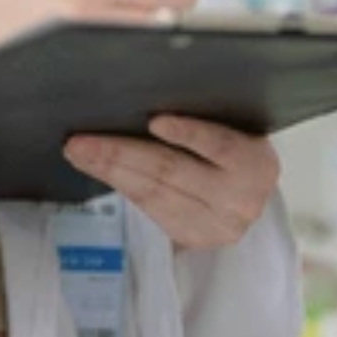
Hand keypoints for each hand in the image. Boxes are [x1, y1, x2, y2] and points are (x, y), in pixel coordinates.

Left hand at [62, 116, 279, 249]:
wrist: (249, 190)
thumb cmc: (232, 145)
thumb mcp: (232, 126)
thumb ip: (203, 115)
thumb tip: (146, 99)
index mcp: (257, 163)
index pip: (220, 145)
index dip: (188, 133)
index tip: (155, 120)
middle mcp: (242, 199)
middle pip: (173, 170)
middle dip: (122, 152)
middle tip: (81, 141)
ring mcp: (218, 224)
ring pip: (154, 193)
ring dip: (110, 171)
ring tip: (79, 153)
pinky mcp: (195, 237)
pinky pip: (150, 209)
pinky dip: (122, 184)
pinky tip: (99, 169)